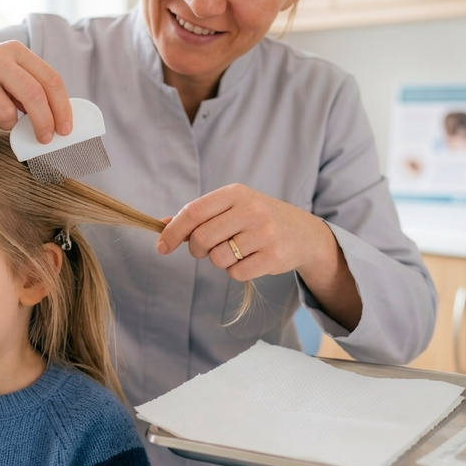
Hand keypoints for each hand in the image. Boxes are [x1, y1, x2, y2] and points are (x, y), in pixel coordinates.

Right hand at [0, 42, 71, 140]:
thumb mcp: (9, 71)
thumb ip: (31, 88)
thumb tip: (57, 121)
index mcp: (16, 51)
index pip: (50, 79)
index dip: (62, 108)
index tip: (65, 130)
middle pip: (33, 94)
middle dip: (44, 122)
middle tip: (45, 139)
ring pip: (6, 113)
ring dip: (9, 125)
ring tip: (1, 118)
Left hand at [155, 184, 327, 280]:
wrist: (304, 233)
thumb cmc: (258, 219)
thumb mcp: (231, 208)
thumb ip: (199, 216)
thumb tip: (161, 224)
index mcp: (236, 193)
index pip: (193, 212)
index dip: (172, 231)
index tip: (161, 246)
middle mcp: (251, 209)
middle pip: (202, 237)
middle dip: (196, 249)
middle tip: (204, 250)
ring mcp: (264, 233)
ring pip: (218, 258)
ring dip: (219, 260)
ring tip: (235, 251)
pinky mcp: (273, 256)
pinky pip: (236, 273)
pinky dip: (236, 271)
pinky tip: (250, 260)